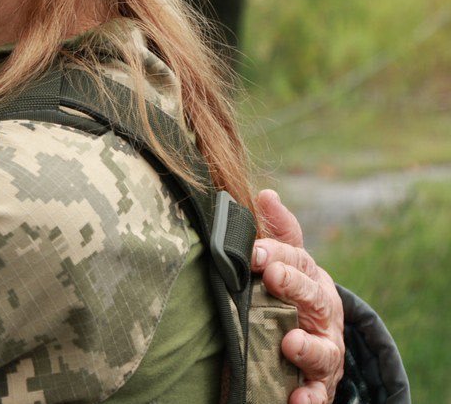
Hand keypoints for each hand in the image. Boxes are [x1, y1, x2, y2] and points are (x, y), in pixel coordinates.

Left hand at [251, 189, 343, 403]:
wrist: (314, 343)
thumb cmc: (292, 294)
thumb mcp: (287, 262)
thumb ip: (278, 232)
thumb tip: (266, 194)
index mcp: (311, 279)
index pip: (297, 259)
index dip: (276, 252)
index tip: (254, 249)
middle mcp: (323, 314)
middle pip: (313, 297)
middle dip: (293, 285)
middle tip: (271, 275)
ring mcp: (325, 349)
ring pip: (323, 348)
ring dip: (306, 346)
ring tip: (288, 342)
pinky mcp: (320, 383)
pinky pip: (318, 393)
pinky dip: (310, 398)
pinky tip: (297, 400)